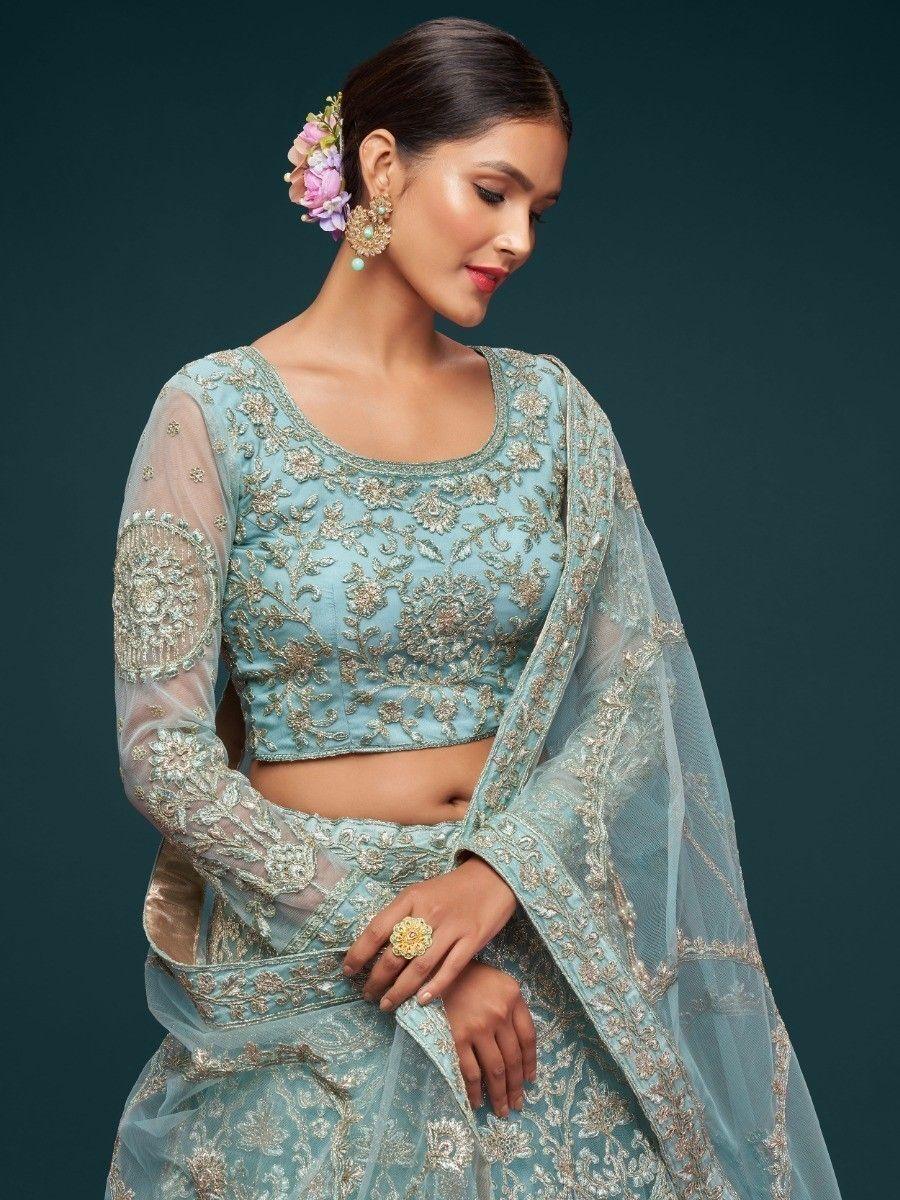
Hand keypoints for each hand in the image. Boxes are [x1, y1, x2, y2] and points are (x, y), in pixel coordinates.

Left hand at [342, 855, 516, 1010]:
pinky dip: (435, 987)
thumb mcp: (421, 893)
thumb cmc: (451, 889)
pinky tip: (422, 1000)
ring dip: (400, 990)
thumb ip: (402, 916)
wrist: (492, 877)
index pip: (377, 930)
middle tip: (368, 994)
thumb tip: (376, 947)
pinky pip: (451, 968)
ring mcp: (452, 927)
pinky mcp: (473, 939)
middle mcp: (428, 913)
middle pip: (396, 954)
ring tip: (387, 1004)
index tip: (348, 971)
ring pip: (420, 966)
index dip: (359, 953)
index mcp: (411, 898)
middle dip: (377, 979)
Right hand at [443, 961, 536, 1117]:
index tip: (530, 1082)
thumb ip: (515, 1011)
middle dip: (516, 1087)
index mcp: (514, 999)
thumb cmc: (475, 978)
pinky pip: (470, 1070)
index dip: (530, 1064)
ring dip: (499, 1094)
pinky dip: (474, 1090)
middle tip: (517, 1105)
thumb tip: (523, 1050)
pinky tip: (477, 1102)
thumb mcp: (503, 985)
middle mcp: (500, 1014)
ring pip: (494, 1069)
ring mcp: (479, 1027)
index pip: (529, 1039)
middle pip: (513, 1059)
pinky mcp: (458, 1036)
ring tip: (502, 1110)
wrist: (442, 970)